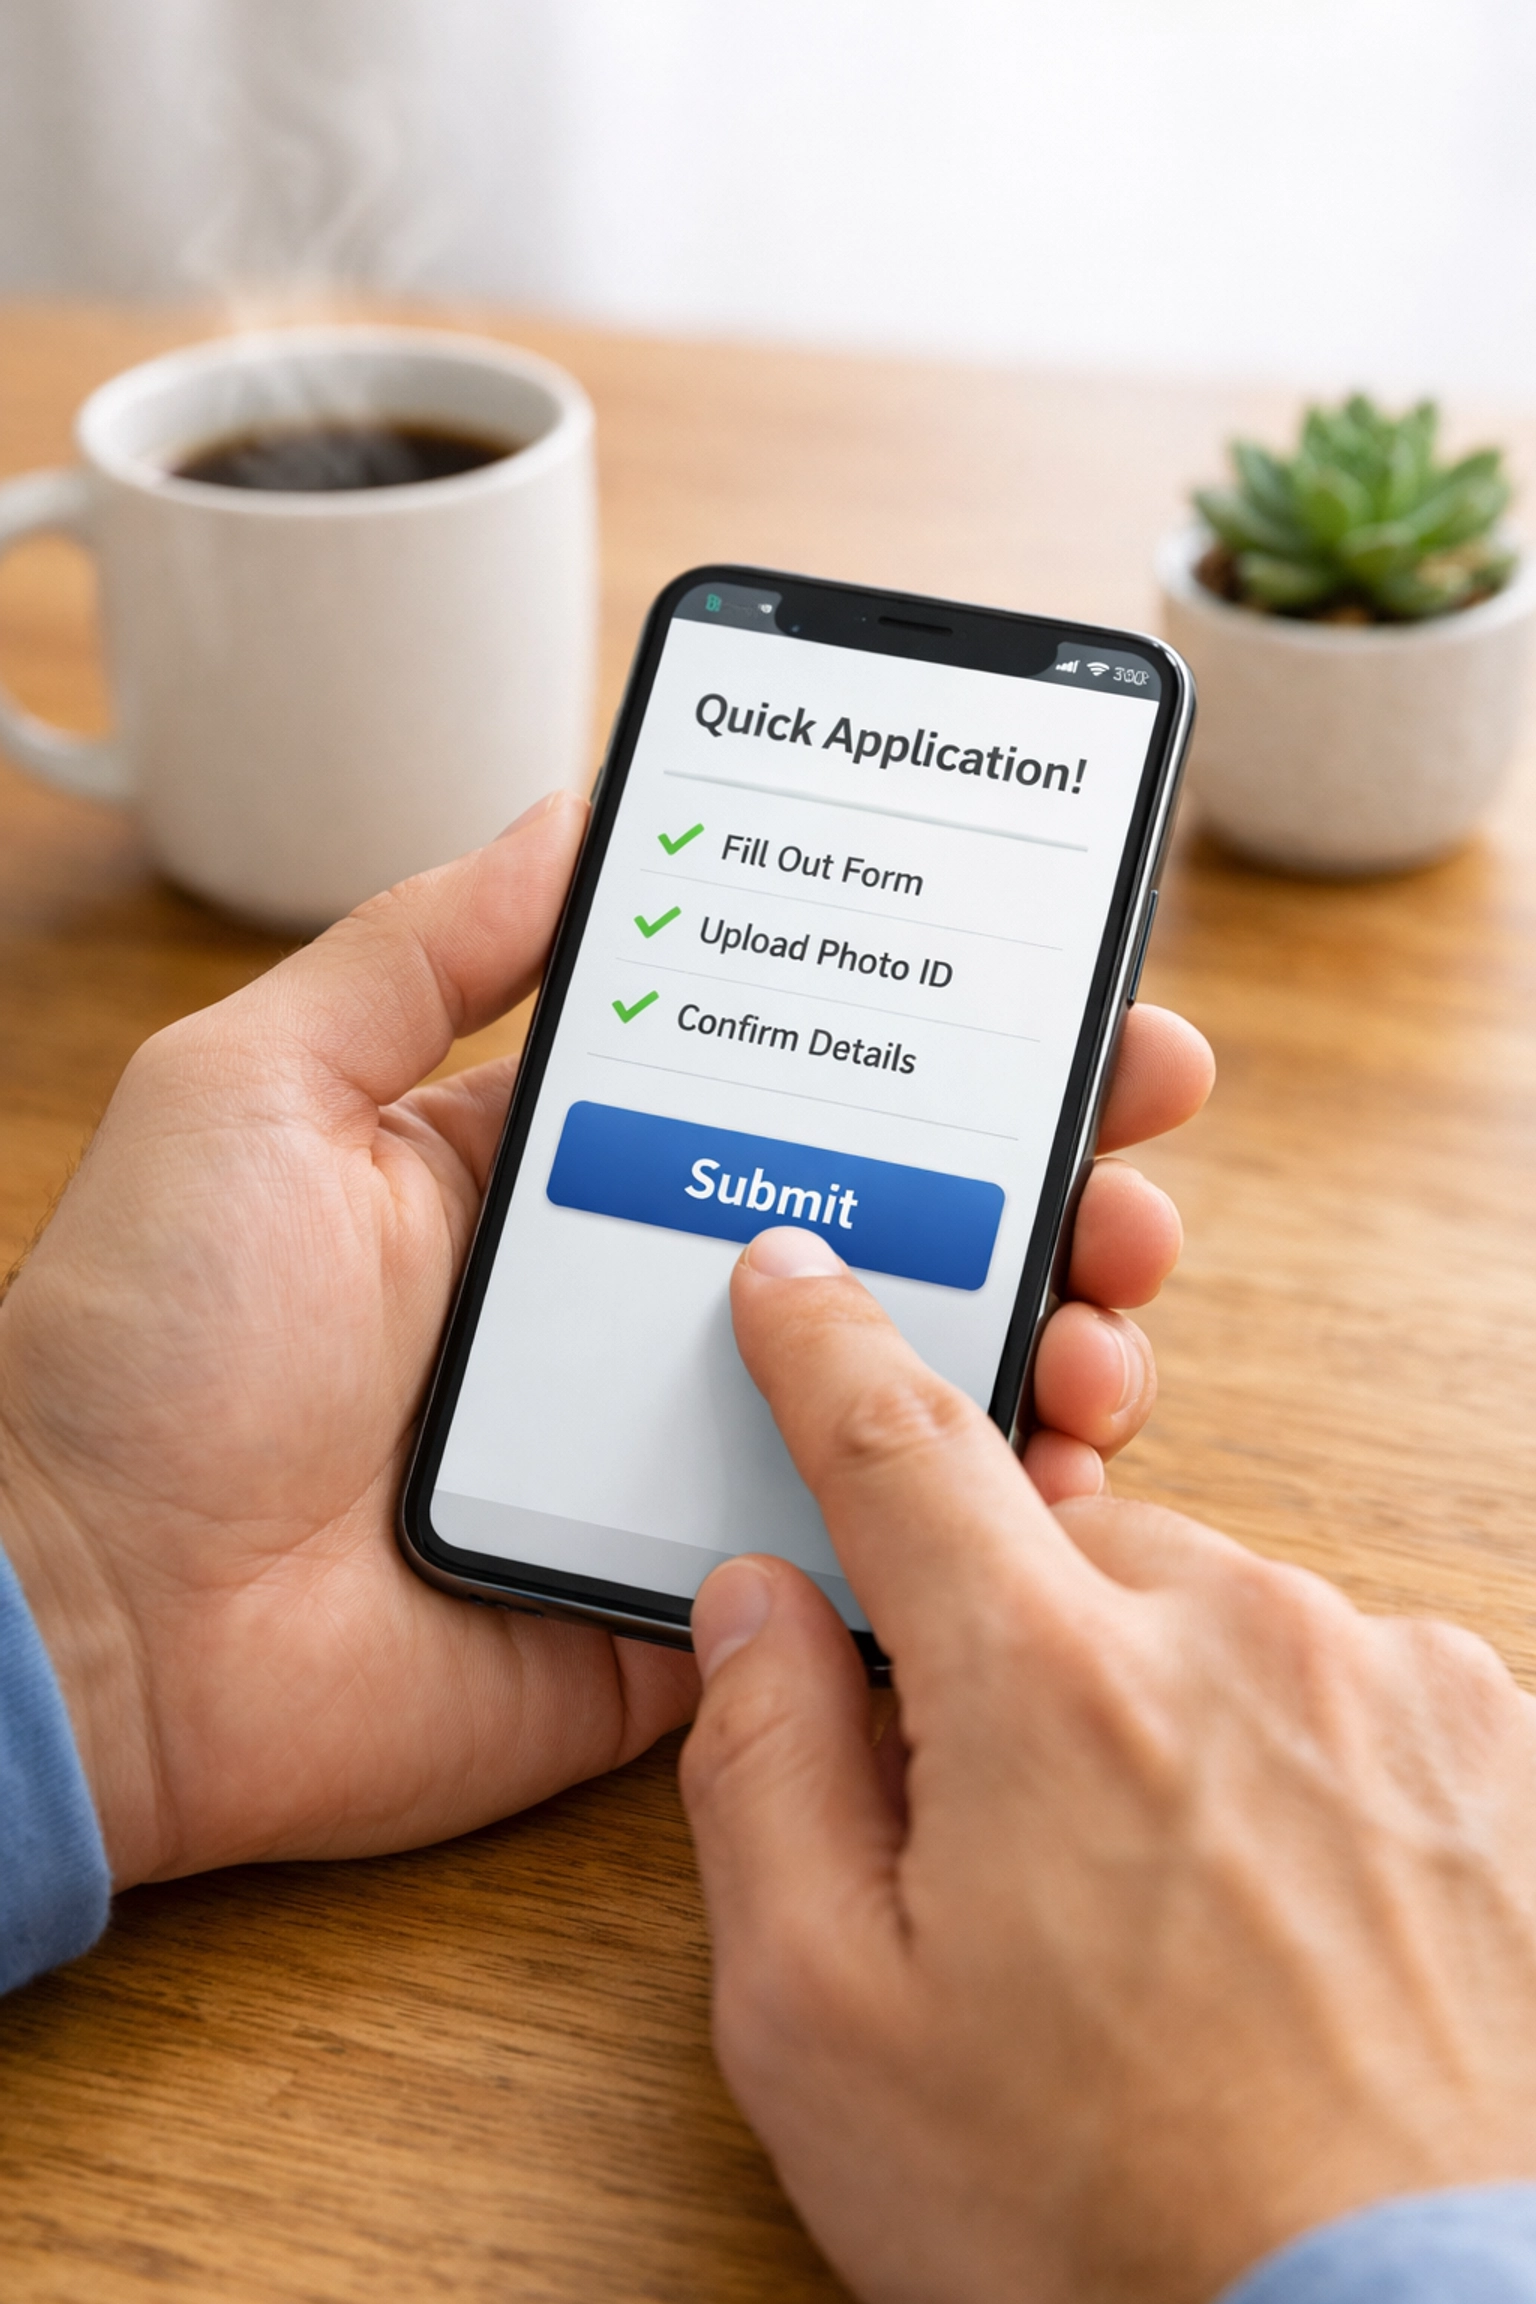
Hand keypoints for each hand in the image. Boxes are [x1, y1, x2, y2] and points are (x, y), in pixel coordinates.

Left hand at [0, 785, 1203, 1895]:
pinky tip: (1051, 1468)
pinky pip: (871, 1563)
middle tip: (1136, 1150)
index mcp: (569, 1177)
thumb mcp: (266, 1084)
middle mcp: (651, 1310)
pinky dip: (979, 1525)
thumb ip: (424, 946)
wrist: (97, 1621)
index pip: (804, 1090)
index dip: (947, 1043)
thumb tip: (571, 810)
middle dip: (1051, 1180)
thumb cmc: (151, 1344)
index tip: (1071, 993)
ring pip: (918, 1396)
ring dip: (1047, 1337)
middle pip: (902, 1233)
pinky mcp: (696, 1604)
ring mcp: (684, 1460)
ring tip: (1106, 1311)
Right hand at [681, 1245, 1535, 2303]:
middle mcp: (1233, 1632)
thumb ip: (763, 1772)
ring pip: (1207, 1621)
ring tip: (1174, 1921)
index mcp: (1047, 1682)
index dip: (825, 1348)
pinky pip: (1338, 1681)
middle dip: (1013, 1648)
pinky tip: (1291, 1914)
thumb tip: (760, 1604)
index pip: (897, 1443)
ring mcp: (1384, 1678)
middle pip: (1062, 1553)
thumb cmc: (1109, 2221)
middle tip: (1011, 1838)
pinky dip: (1291, 1756)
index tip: (795, 1281)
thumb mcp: (829, 2027)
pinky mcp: (1493, 1738)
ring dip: (1161, 1714)